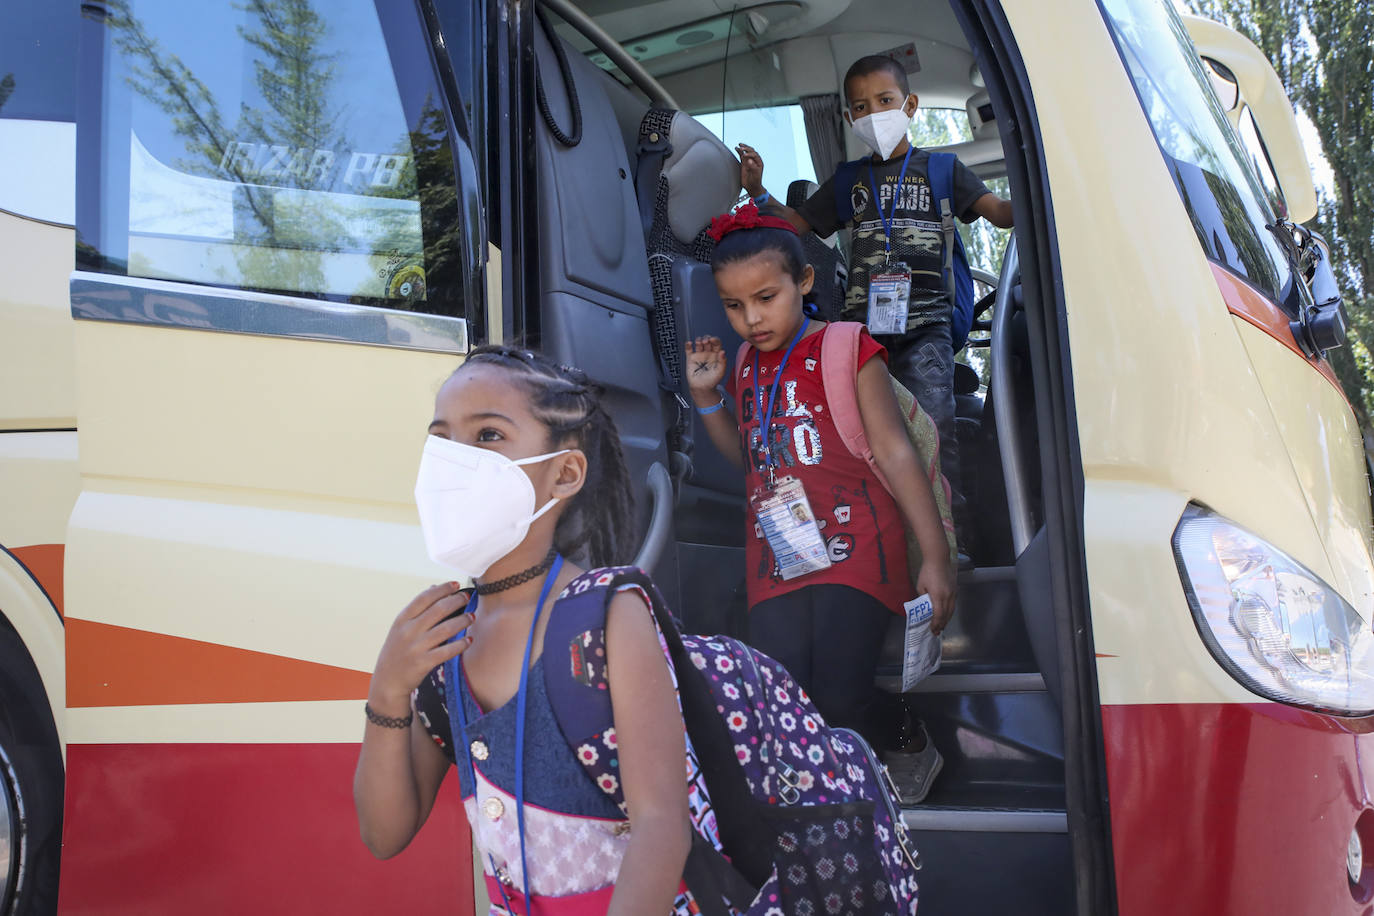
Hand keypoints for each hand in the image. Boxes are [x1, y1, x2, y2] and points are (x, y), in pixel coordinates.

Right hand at [368, 583, 473, 714]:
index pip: (424, 597)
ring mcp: (416, 647)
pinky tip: (469, 640)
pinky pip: (447, 651)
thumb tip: (434, 586)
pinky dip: (460, 644)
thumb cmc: (397, 650)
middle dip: (456, 601)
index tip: (455, 584)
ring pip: (446, 629)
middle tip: (467, 598)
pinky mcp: (424, 663)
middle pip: (438, 610)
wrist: (387, 681)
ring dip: (462, 621)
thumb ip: (417, 609)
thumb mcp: (401, 628)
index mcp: (402, 620)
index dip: (442, 589)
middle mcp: (408, 631)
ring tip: (472, 617)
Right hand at [685, 335, 727, 397]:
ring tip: (699, 342)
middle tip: (706, 341)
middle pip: (707, 341)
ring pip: (698, 343)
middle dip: (706, 339)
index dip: (715, 340)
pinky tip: (689, 343)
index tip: (713, 340)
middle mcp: (708, 353)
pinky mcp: (690, 358)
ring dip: (699, 340)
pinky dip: (688, 345)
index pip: (716, 344)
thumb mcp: (720, 372)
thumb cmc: (712, 381)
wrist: (701, 388)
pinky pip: (689, 349)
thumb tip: (723, 352)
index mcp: (716, 355)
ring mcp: (699, 355)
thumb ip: (722, 362)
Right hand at [735, 143, 763, 197]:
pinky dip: (739, 152)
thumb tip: (749, 160)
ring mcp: (749, 161)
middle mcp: (754, 160)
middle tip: (741, 147)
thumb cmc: (756, 181)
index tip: (745, 156)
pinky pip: (741, 156)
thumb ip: (753, 167)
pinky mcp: (744, 164)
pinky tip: (736, 148)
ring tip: (739, 145)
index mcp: (759, 162)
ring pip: (746, 152)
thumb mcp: (756, 175)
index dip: (750, 153)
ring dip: (743, 148)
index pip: (755, 154)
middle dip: (746, 148)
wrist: (752, 187)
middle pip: (751, 151)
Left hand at [917, 557, 957, 635]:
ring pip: (951, 610)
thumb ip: (923, 597)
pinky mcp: (955, 590)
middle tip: (937, 632)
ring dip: (946, 619)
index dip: (936, 624)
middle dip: (941, 624)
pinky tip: (946, 614)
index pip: (938, 614)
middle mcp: (948, 596)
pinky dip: (949, 612)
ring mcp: (953, 593)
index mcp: (938, 596)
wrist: (939, 559)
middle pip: (946, 615)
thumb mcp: (920, 586)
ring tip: (941, 626)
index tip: (932, 629)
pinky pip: (953, 604)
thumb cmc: (927, 571)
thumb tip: (926, 605)